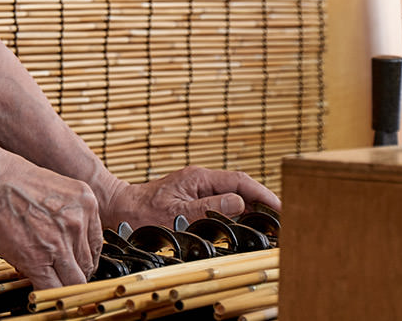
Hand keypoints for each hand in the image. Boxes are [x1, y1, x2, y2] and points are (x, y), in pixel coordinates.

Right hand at [0, 153, 101, 289]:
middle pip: (89, 264)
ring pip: (75, 282)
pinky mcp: (38, 260)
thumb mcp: (56, 187)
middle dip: (75, 272)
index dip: (84, 257)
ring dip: (62, 284)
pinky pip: (52, 289)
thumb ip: (68, 213)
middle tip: (59, 273)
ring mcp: (60, 242)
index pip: (97, 244)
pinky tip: (37, 286)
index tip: (74, 261)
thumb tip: (68, 239)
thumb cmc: (12, 179)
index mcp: (86, 203)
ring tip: (48, 280)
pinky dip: (46, 293)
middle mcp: (79, 222)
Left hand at [97, 165, 281, 230]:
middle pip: (240, 186)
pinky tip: (245, 224)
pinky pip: (221, 203)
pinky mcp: (192, 198)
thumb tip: (239, 202)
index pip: (241, 181)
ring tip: (270, 223)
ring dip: (251, 207)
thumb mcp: (176, 213)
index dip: (264, 194)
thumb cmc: (141, 213)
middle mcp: (200, 180)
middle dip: (263, 200)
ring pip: (232, 195)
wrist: (118, 208)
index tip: (281, 208)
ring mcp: (197, 188)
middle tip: (283, 219)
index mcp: (199, 178)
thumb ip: (208, 208)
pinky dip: (236, 212)